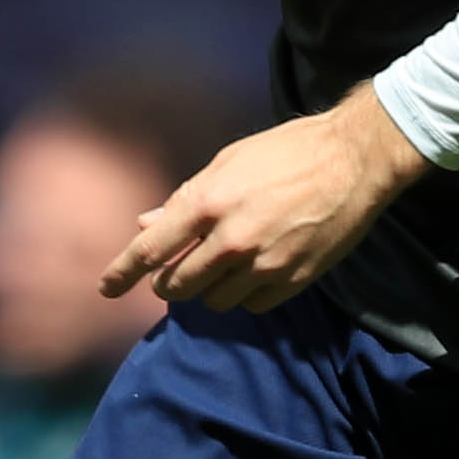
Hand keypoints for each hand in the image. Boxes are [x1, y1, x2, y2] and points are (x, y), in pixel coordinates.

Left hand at [101, 90, 425, 311]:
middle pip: (177, 287)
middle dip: (172, 282)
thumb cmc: (286, 152)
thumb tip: (147, 223)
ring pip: (214, 302)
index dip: (122, 273)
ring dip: (211, 289)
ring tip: (228, 263)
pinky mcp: (293, 281)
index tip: (105, 288)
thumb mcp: (227, 163)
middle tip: (180, 268)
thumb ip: (185, 199)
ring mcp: (263, 265)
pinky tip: (257, 270)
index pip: (150, 251)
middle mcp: (231, 241)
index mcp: (208, 204)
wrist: (354, 160)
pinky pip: (251, 306)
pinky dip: (246, 294)